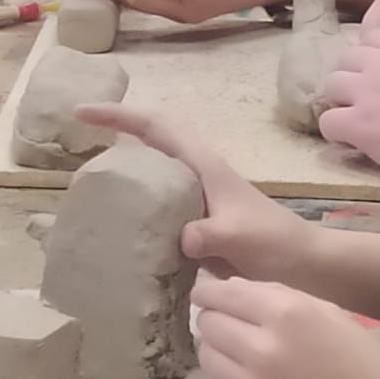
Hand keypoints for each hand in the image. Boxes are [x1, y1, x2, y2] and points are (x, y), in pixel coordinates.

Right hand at [75, 104, 313, 283]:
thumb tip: (178, 238)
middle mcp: (197, 174)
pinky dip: (135, 208)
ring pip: (152, 172)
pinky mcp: (195, 222)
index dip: (119, 117)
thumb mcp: (238, 237)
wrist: (303, 265)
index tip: (83, 113)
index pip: (157, 128)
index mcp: (204, 166)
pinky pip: (157, 205)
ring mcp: (196, 197)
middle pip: (151, 140)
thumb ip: (207, 235)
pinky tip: (117, 229)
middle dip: (116, 131)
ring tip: (88, 183)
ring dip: (124, 168)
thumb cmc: (273, 243)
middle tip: (76, 138)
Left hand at [191, 271, 379, 378]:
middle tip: (222, 318)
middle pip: (208, 321)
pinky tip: (241, 373)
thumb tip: (234, 289)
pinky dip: (223, 375)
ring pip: (207, 354)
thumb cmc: (362, 361)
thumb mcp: (326, 311)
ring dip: (213, 346)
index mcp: (286, 310)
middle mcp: (262, 345)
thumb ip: (279, 296)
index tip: (208, 291)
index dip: (210, 289)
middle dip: (211, 316)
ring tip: (231, 346)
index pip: (223, 292)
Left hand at [318, 27, 379, 191]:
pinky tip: (351, 140)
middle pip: (345, 60)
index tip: (377, 76)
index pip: (369, 38)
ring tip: (355, 120)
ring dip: (340, 102)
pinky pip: (328, 122)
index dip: (370, 58)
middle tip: (364, 100)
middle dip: (352, 79)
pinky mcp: (359, 124)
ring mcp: (367, 92)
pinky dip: (335, 132)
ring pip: (331, 86)